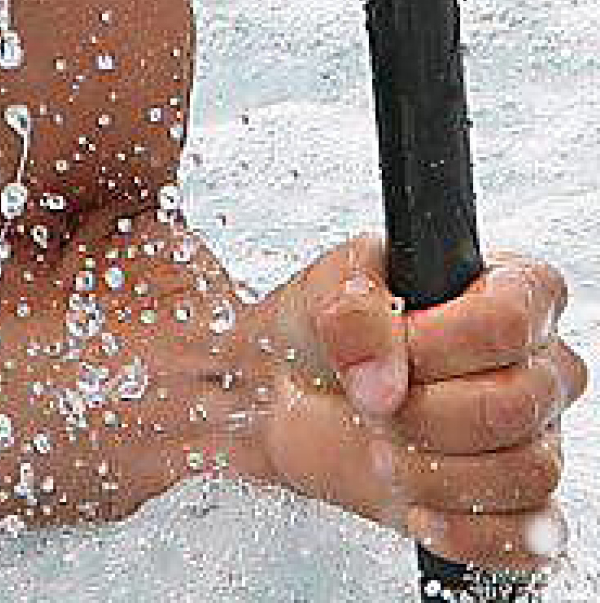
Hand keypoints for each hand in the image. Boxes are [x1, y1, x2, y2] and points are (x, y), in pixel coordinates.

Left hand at [254, 233, 585, 571]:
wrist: (291, 394)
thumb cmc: (324, 331)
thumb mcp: (325, 293)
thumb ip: (355, 315)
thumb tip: (382, 377)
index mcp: (505, 289)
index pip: (514, 318)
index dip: (450, 340)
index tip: (403, 344)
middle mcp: (532, 363)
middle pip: (519, 402)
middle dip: (429, 411)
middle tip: (378, 403)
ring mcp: (532, 436)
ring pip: (528, 470)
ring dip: (437, 471)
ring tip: (383, 450)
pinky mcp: (517, 503)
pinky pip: (531, 534)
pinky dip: (468, 532)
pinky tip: (418, 510)